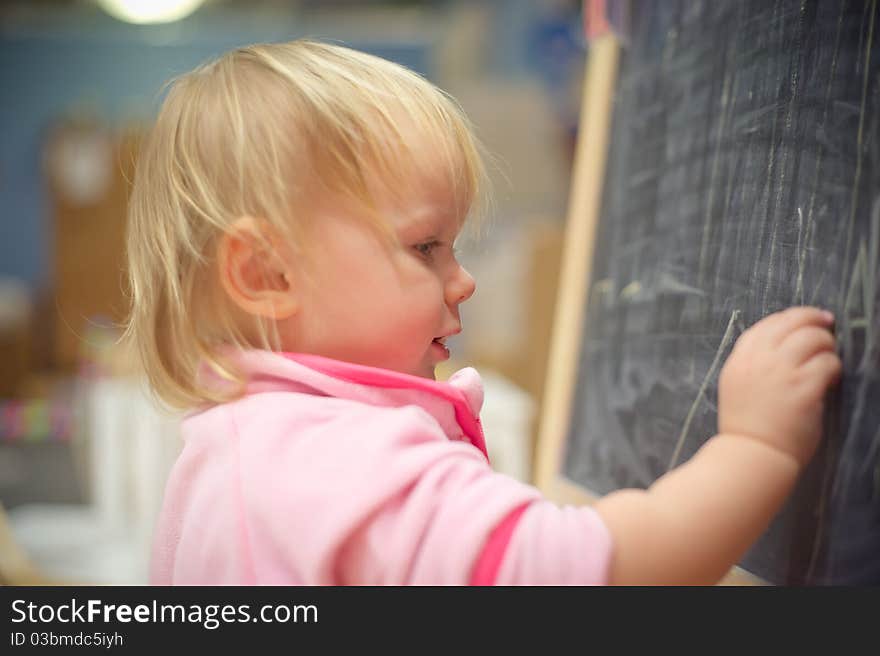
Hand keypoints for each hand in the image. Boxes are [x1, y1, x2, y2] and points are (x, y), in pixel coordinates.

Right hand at [718, 307, 841, 466]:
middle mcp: (759, 361)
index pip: (768, 323)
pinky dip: (834, 368)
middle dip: (814, 320)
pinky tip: (831, 380)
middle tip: (827, 327)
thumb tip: (784, 343)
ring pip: (814, 338)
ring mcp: (782, 373)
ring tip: (827, 360)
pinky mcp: (804, 388)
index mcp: (740, 359)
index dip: (791, 317)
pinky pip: (828, 363)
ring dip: (827, 345)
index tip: (807, 320)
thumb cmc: (746, 426)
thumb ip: (753, 362)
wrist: (752, 454)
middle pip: (792, 322)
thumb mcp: (736, 385)